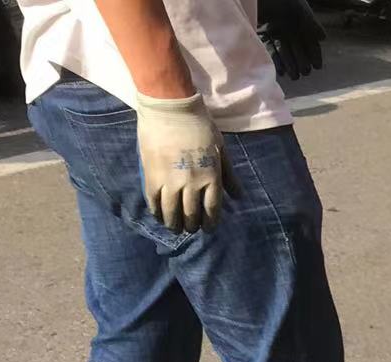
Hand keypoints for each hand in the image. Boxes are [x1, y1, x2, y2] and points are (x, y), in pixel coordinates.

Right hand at [134, 91, 228, 232]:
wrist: (170, 105)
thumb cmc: (199, 124)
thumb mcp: (220, 149)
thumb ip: (228, 175)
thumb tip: (239, 197)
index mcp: (211, 177)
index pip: (212, 210)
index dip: (210, 223)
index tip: (207, 228)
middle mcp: (192, 183)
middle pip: (191, 215)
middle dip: (192, 226)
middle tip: (190, 227)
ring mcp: (171, 180)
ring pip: (172, 212)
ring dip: (174, 224)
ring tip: (175, 227)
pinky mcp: (152, 175)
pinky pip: (154, 201)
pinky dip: (157, 212)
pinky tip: (159, 215)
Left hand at [257, 0, 324, 79]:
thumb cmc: (279, 0)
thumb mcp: (298, 8)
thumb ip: (310, 23)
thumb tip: (323, 38)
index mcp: (299, 21)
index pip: (310, 40)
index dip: (314, 54)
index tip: (317, 66)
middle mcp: (288, 28)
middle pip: (298, 50)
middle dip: (303, 62)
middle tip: (305, 72)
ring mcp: (274, 32)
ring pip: (285, 53)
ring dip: (291, 65)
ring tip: (294, 76)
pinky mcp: (261, 35)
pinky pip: (270, 51)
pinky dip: (276, 62)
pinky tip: (282, 71)